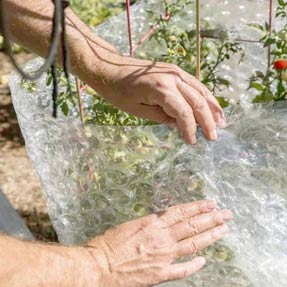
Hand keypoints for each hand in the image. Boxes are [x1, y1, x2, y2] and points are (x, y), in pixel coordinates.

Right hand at [83, 200, 232, 286]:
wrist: (98, 267)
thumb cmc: (108, 244)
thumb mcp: (129, 226)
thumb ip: (149, 224)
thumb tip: (161, 221)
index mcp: (152, 223)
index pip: (181, 212)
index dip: (198, 207)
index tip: (211, 203)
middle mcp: (162, 238)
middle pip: (192, 226)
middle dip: (211, 218)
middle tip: (226, 214)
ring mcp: (163, 256)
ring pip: (192, 244)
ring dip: (210, 236)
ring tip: (224, 229)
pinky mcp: (160, 274)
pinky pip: (182, 270)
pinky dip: (194, 265)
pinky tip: (204, 260)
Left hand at [88, 57, 225, 143]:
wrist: (110, 68)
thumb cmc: (118, 92)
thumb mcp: (138, 110)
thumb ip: (162, 117)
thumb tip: (181, 125)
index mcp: (161, 89)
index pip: (184, 112)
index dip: (190, 129)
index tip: (192, 142)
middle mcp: (173, 78)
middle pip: (197, 101)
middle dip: (207, 121)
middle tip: (214, 137)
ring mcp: (176, 71)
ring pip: (200, 91)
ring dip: (212, 107)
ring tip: (221, 122)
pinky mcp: (175, 70)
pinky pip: (195, 84)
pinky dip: (205, 96)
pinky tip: (211, 105)